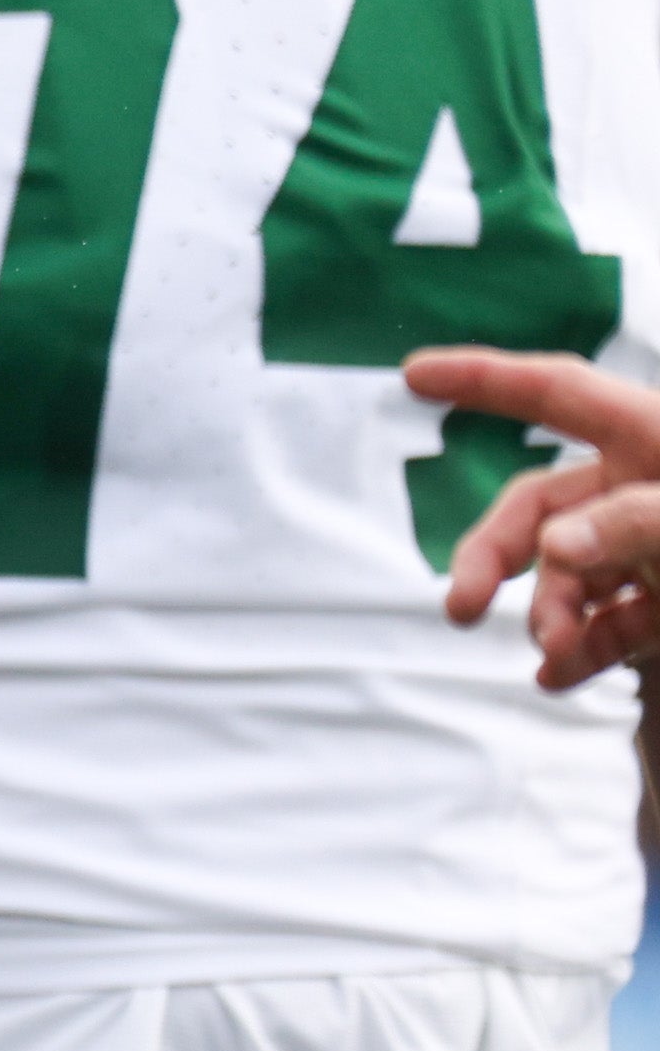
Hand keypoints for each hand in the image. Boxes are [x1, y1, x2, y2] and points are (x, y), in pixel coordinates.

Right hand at [415, 348, 659, 686]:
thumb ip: (632, 524)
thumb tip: (555, 544)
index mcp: (654, 438)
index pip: (558, 393)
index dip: (485, 379)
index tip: (413, 374)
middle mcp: (645, 487)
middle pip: (540, 506)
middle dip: (494, 554)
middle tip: (462, 606)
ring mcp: (653, 546)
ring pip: (571, 571)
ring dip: (549, 613)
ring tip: (550, 651)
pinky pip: (610, 623)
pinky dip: (583, 649)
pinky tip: (557, 676)